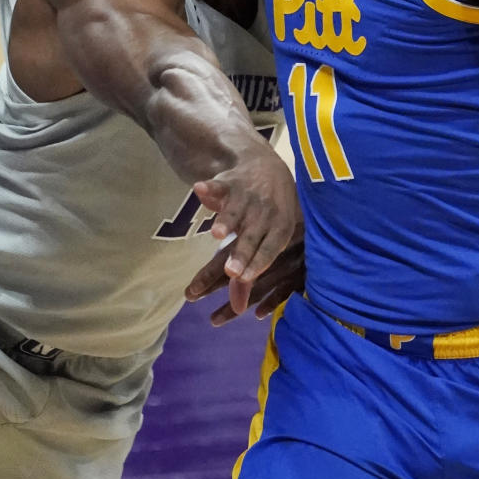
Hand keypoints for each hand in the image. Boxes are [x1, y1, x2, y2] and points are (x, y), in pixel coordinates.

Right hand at [189, 136, 297, 315]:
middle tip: (231, 272)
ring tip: (216, 234)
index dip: (257, 263)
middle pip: (252, 237)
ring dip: (227, 221)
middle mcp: (266, 213)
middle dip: (241, 253)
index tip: (243, 280)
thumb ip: (250, 274)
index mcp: (280, 228)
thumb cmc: (269, 215)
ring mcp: (249, 196)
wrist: (267, 167)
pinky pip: (220, 185)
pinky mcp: (232, 182)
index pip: (269, 250)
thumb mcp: (266, 241)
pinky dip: (210, 188)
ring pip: (237, 211)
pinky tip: (198, 190)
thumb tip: (239, 310)